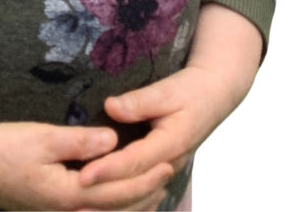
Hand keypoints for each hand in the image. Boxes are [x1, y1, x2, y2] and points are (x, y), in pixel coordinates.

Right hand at [0, 120, 176, 211]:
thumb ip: (80, 141)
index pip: (119, 189)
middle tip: (169, 175)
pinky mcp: (47, 210)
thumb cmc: (1, 149)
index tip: (167, 162)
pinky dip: (108, 208)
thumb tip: (114, 140)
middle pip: (116, 209)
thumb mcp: (42, 138)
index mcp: (69, 195)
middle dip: (145, 194)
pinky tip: (111, 201)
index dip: (146, 177)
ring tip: (153, 193)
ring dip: (131, 206)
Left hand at [76, 65, 251, 199]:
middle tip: (74, 202)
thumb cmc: (189, 90)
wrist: (214, 97)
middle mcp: (170, 164)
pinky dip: (126, 207)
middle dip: (105, 197)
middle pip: (136, 188)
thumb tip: (110, 107)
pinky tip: (104, 210)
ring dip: (113, 208)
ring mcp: (168, 172)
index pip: (135, 162)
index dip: (108, 170)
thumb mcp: (167, 90)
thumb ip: (139, 100)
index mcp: (171, 143)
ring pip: (141, 199)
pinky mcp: (163, 174)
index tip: (83, 177)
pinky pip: (145, 197)